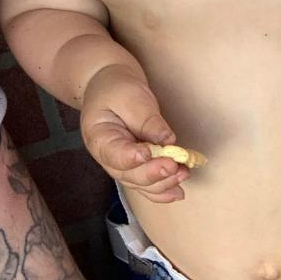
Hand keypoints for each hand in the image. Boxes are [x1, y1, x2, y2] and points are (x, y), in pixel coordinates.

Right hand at [80, 64, 188, 203]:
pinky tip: (177, 193)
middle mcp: (107, 157)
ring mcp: (121, 164)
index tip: (148, 153)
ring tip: (183, 173)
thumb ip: (146, 119)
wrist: (109, 86)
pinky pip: (146, 185)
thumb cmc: (116, 88)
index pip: (113, 153)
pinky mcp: (135, 166)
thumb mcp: (129, 96)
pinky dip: (162, 191)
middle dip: (153, 173)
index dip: (131, 157)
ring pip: (140, 183)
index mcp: (98, 136)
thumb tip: (167, 141)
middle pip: (128, 174)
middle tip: (174, 165)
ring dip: (163, 182)